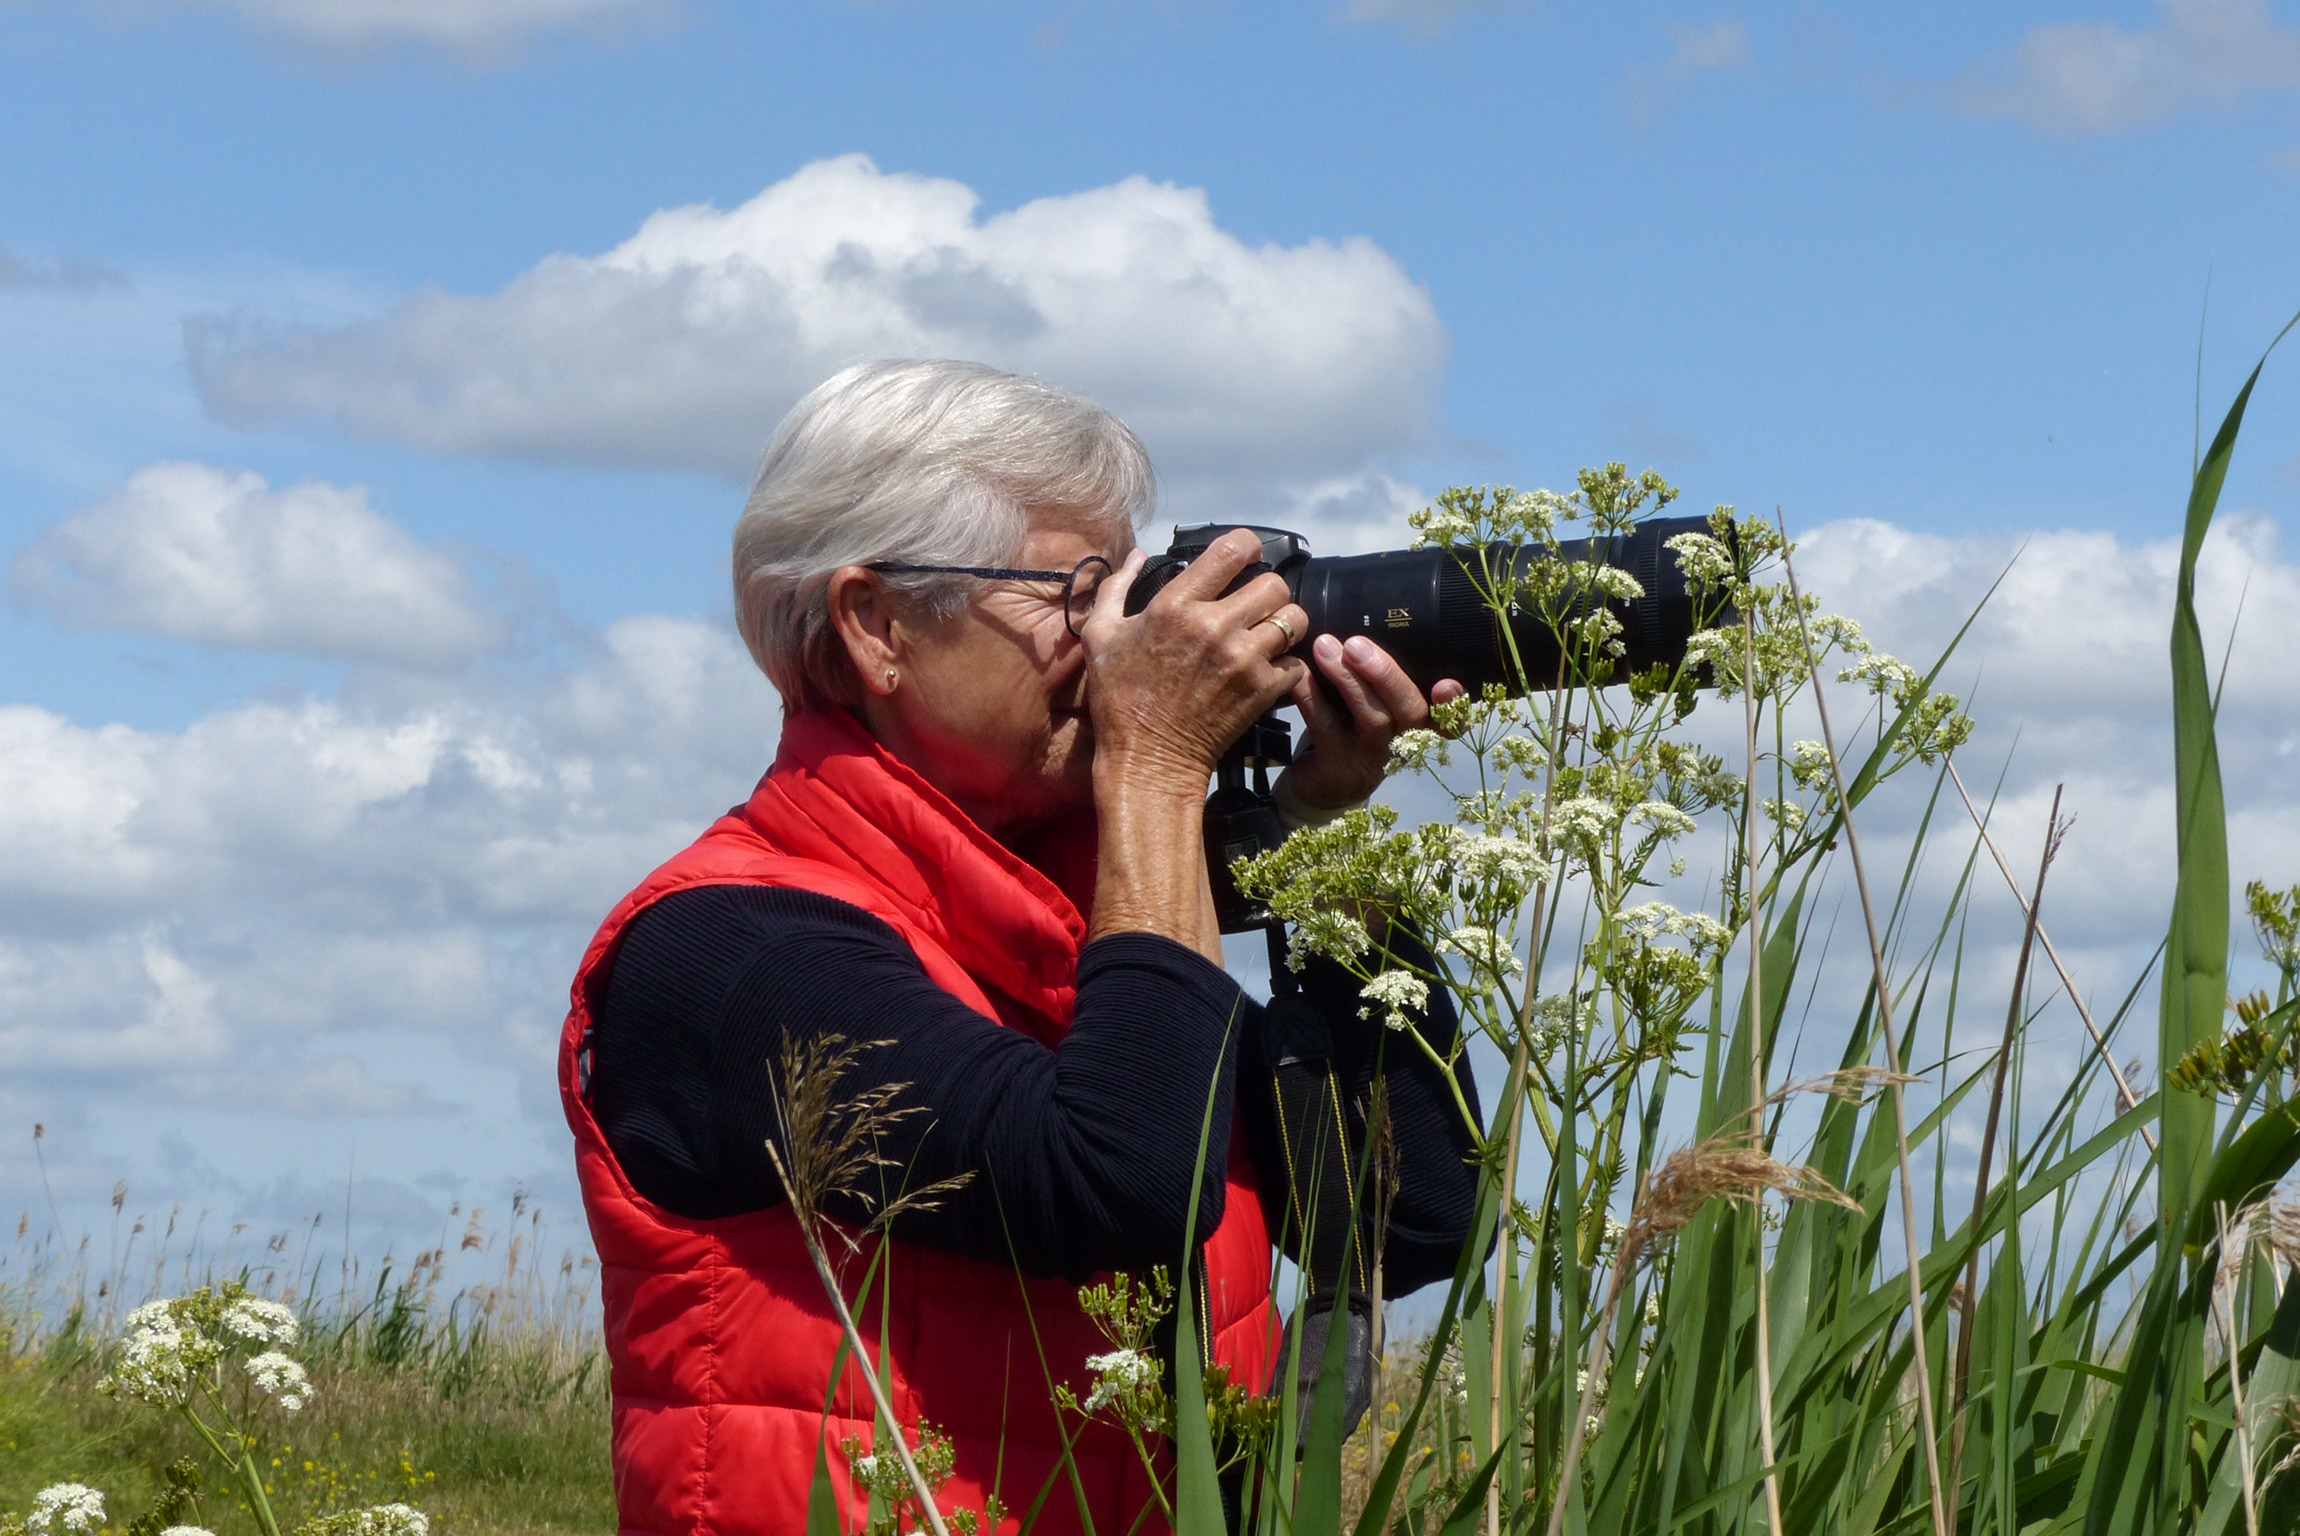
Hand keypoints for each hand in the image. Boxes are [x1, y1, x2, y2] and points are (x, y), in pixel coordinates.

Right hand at [1080, 528, 1309, 795]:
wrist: (1147, 759)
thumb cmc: (1119, 699)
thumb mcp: (1100, 636)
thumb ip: (1116, 587)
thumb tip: (1137, 554)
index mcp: (1175, 606)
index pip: (1233, 549)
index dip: (1248, 546)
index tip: (1246, 556)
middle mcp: (1214, 627)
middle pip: (1274, 583)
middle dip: (1268, 590)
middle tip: (1255, 605)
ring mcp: (1243, 660)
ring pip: (1294, 619)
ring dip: (1283, 626)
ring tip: (1266, 636)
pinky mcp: (1262, 691)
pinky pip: (1296, 662)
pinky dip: (1286, 665)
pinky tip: (1265, 670)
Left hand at [1276, 634, 1464, 814]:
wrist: (1316, 784)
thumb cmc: (1347, 727)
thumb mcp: (1369, 700)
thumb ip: (1376, 673)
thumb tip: (1363, 616)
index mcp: (1418, 724)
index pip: (1452, 717)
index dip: (1456, 704)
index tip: (1446, 683)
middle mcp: (1403, 743)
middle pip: (1412, 710)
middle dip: (1386, 674)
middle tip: (1356, 644)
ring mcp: (1372, 760)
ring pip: (1373, 719)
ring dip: (1348, 680)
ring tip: (1325, 647)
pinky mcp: (1339, 771)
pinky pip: (1328, 731)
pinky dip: (1313, 698)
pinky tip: (1299, 676)